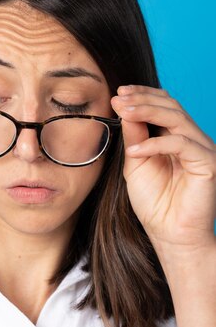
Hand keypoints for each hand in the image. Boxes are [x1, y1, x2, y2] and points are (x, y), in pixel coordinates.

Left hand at [110, 85, 215, 252]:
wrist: (169, 234)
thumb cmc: (154, 202)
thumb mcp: (135, 163)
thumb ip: (133, 136)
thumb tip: (123, 108)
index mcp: (175, 136)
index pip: (163, 105)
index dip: (142, 95)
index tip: (118, 92)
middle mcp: (191, 139)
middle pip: (170, 106)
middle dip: (142, 99)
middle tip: (118, 98)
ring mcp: (202, 149)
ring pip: (178, 118)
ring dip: (147, 111)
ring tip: (123, 111)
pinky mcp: (208, 163)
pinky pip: (182, 144)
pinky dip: (156, 143)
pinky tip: (135, 149)